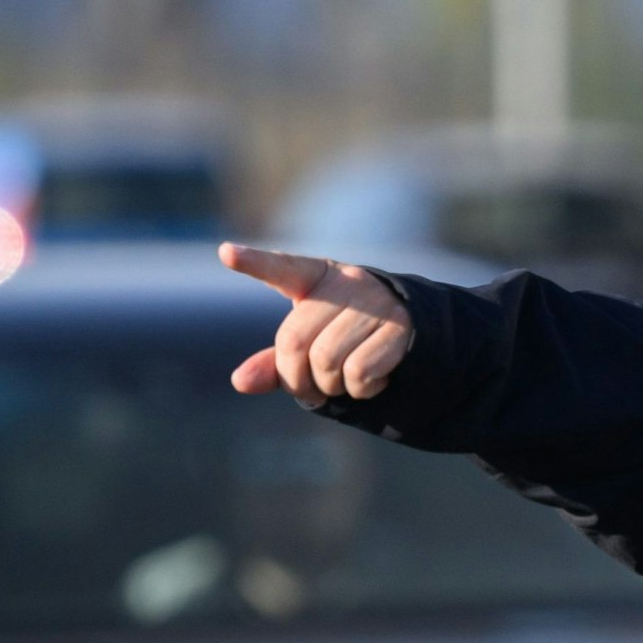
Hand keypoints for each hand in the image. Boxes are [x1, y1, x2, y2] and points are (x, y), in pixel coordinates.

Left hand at [222, 243, 412, 406]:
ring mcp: (375, 303)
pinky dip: (360, 389)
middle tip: (313, 389)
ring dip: (331, 387)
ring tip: (346, 382)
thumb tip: (240, 381)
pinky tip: (373, 380)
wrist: (417, 338)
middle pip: (294, 342)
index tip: (226, 253)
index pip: (282, 268)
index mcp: (315, 277)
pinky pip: (359, 372)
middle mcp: (346, 282)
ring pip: (327, 361)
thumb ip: (276, 362)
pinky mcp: (400, 327)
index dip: (255, 262)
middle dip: (298, 379)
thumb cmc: (351, 340)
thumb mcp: (312, 345)